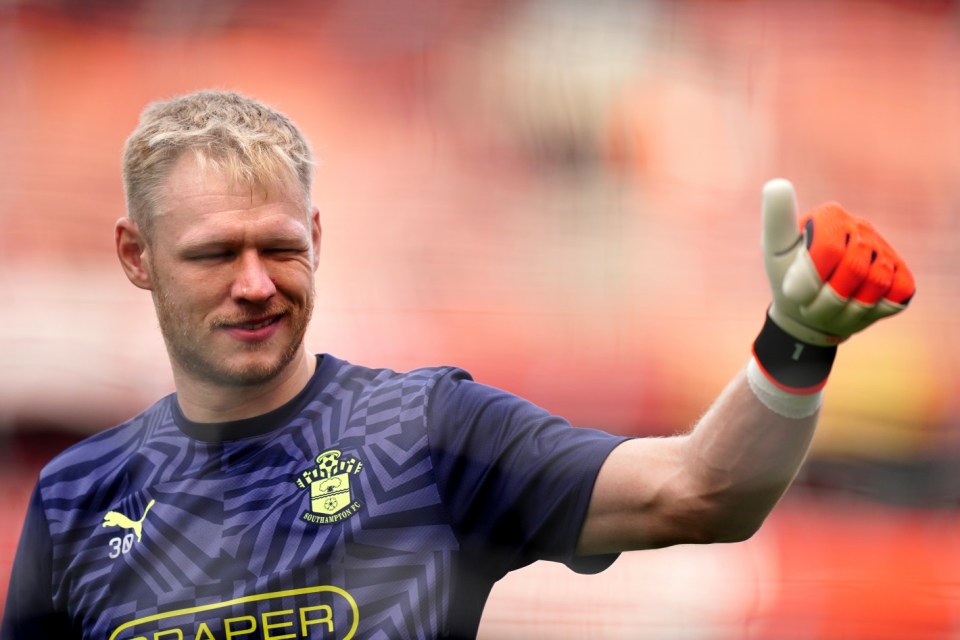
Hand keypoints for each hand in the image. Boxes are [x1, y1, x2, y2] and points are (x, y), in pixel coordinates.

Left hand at [761, 179, 914, 346]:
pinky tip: (856, 304)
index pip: (830, 247)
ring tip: (830, 306)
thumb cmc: (787, 276)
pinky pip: (898, 293)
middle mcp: (861, 227)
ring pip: (878, 282)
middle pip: (855, 267)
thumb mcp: (774, 250)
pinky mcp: (902, 273)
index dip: (811, 277)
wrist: (808, 310)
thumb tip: (777, 184)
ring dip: (847, 308)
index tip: (793, 289)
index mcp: (831, 215)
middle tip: (811, 304)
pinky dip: (874, 309)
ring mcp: (885, 249)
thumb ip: (776, 220)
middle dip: (828, 298)